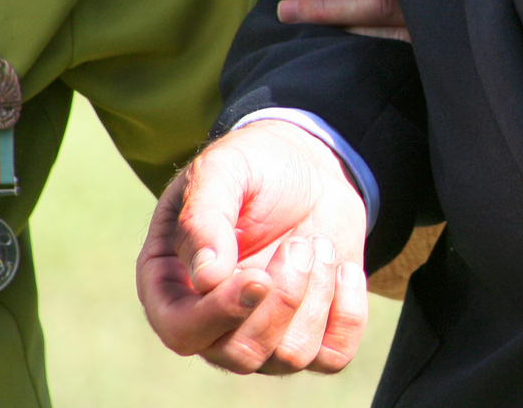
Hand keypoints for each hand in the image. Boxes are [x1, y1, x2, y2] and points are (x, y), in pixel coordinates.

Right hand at [137, 120, 368, 373]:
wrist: (309, 165)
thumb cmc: (254, 165)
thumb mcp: (224, 171)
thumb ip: (205, 217)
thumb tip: (204, 278)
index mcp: (174, 283)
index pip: (182, 332)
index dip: (221, 315)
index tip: (259, 277)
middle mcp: (214, 318)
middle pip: (240, 355)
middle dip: (282, 303)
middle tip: (300, 244)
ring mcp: (264, 328)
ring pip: (290, 357)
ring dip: (315, 297)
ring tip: (316, 244)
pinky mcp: (313, 328)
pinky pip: (333, 356)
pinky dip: (348, 313)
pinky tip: (343, 269)